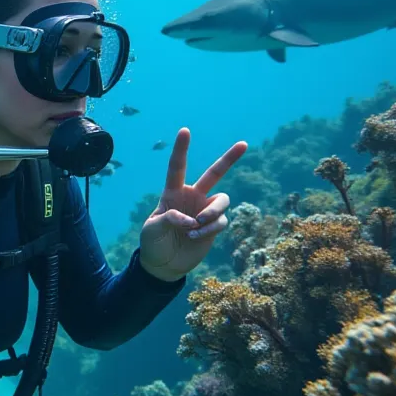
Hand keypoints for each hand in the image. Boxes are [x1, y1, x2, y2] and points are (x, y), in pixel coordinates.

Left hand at [139, 128, 246, 281]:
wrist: (164, 265)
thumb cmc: (153, 242)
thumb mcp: (152, 229)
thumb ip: (168, 219)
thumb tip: (190, 218)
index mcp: (172, 193)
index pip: (177, 167)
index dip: (181, 149)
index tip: (185, 130)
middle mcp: (192, 197)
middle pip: (214, 174)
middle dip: (229, 159)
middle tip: (244, 144)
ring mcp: (205, 211)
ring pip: (222, 200)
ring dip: (212, 212)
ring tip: (197, 224)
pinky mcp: (214, 227)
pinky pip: (222, 221)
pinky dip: (210, 228)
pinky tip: (195, 236)